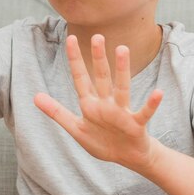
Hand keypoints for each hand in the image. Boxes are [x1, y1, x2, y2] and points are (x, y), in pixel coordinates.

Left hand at [34, 34, 163, 170]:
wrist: (128, 157)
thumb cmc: (103, 141)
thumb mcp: (76, 128)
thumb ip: (56, 112)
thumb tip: (35, 96)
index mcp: (90, 104)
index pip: (80, 78)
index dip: (75, 60)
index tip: (70, 39)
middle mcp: (106, 104)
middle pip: (101, 77)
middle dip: (98, 58)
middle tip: (97, 36)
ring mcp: (122, 113)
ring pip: (122, 88)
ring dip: (122, 70)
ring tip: (122, 49)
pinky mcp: (136, 124)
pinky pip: (145, 113)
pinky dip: (152, 103)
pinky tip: (158, 92)